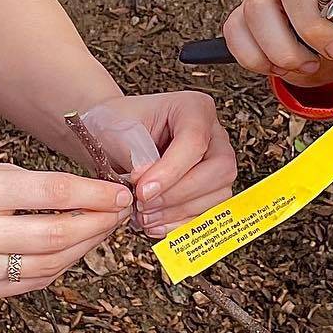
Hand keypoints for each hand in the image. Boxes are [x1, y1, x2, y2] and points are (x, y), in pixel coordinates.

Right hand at [0, 160, 132, 298]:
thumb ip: (26, 183)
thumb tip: (88, 193)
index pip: (52, 193)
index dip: (95, 195)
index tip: (120, 192)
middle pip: (58, 235)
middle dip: (99, 223)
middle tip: (121, 212)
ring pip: (51, 265)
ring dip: (86, 247)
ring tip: (103, 230)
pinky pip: (32, 283)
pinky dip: (61, 267)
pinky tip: (75, 249)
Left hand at [80, 91, 236, 238]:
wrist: (112, 134)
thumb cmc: (116, 124)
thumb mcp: (116, 130)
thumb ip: (135, 154)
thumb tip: (151, 187)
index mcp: (195, 108)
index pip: (196, 141)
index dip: (171, 171)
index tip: (142, 190)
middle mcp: (214, 135)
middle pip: (220, 169)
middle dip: (180, 194)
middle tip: (143, 205)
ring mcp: (217, 163)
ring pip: (218, 194)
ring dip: (179, 212)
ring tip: (143, 216)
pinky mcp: (211, 189)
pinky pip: (210, 212)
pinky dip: (181, 224)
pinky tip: (155, 224)